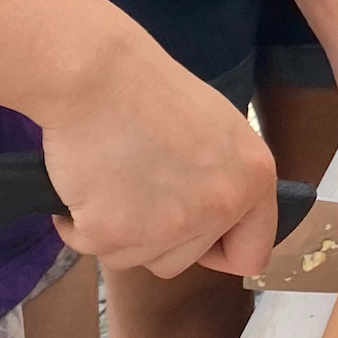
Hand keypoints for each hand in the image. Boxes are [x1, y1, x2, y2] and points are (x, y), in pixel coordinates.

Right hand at [36, 15, 277, 279]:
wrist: (100, 76)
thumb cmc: (155, 93)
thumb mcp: (220, 132)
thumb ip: (228, 181)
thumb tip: (224, 223)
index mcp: (254, 179)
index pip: (252, 253)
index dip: (222, 248)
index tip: (199, 235)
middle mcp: (219, 207)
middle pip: (183, 261)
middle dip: (159, 235)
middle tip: (144, 182)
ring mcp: (167, 225)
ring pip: (138, 259)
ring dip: (122, 230)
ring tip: (118, 175)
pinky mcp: (113, 234)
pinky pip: (95, 248)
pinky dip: (83, 224)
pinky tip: (90, 182)